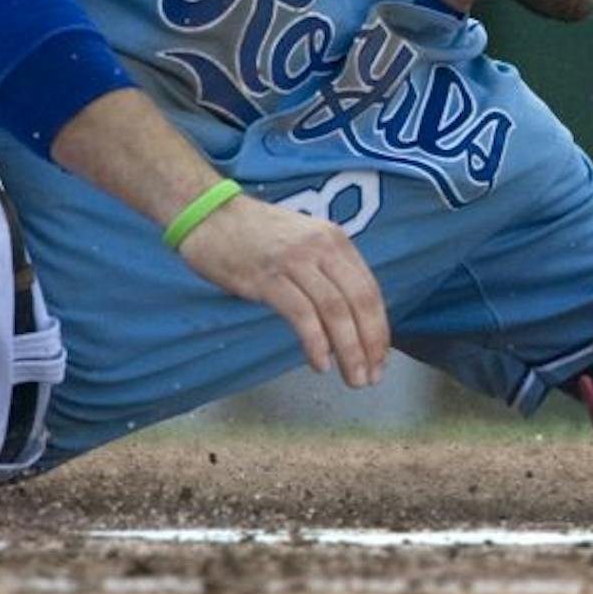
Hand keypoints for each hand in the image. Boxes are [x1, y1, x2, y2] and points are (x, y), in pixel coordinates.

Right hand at [173, 192, 389, 387]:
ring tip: (352, 378)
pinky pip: (302, 314)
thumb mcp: (303, 242)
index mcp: (335, 240)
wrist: (212, 215)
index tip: (380, 358)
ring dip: (348, 351)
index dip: (379, 328)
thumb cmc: (256, 235)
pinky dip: (316, 343)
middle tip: (371, 377)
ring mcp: (295, 261)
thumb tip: (349, 320)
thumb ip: (327, 271)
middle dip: (369, 344)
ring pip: (335, 310)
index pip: (369, 290)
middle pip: (358, 301)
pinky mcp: (268, 277)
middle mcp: (321, 247)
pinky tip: (321, 364)